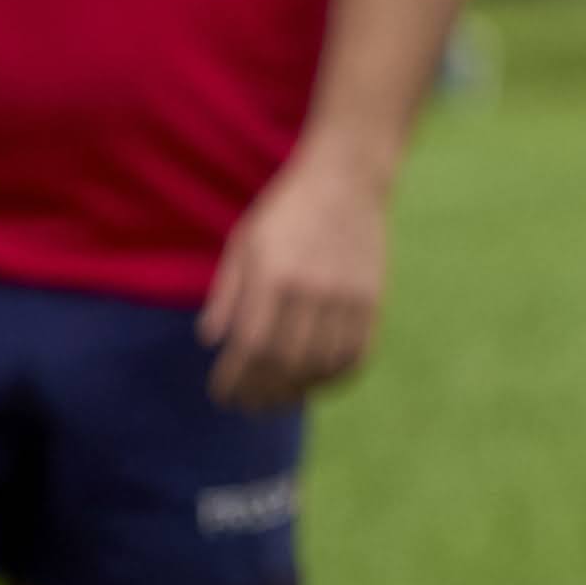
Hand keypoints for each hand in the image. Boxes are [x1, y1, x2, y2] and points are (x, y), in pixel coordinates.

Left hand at [201, 145, 393, 411]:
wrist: (347, 178)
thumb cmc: (287, 209)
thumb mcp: (244, 242)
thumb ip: (228, 292)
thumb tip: (212, 341)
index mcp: (274, 274)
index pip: (251, 345)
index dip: (235, 379)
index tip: (223, 395)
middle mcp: (312, 289)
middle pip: (285, 362)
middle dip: (261, 392)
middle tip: (247, 406)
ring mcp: (347, 296)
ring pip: (322, 364)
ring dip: (297, 390)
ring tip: (278, 399)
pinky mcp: (373, 298)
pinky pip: (356, 353)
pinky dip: (335, 377)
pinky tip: (317, 382)